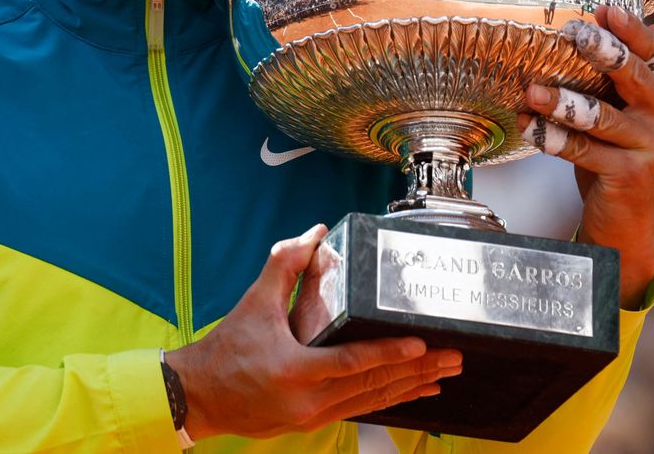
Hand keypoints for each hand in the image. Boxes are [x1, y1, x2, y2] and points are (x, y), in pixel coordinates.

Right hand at [164, 225, 462, 439]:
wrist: (200, 395)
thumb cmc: (226, 349)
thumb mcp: (254, 302)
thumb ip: (285, 265)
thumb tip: (316, 232)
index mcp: (295, 370)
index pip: (353, 363)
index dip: (390, 353)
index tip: (422, 345)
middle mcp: (308, 400)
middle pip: (374, 386)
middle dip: (418, 371)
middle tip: (453, 356)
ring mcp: (313, 416)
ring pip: (372, 402)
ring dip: (411, 387)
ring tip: (444, 374)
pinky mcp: (313, 422)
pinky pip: (361, 410)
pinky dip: (390, 400)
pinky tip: (414, 392)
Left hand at [517, 5, 653, 308]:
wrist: (627, 223)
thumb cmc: (620, 158)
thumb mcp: (630, 114)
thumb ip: (636, 76)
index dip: (631, 30)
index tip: (602, 10)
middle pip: (633, 75)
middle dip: (601, 51)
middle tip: (570, 34)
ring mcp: (653, 147)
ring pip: (601, 115)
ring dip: (561, 101)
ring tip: (531, 91)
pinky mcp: (631, 176)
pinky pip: (584, 150)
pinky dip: (551, 138)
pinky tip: (528, 126)